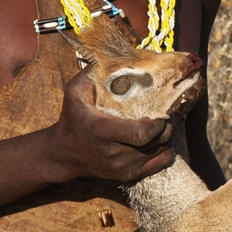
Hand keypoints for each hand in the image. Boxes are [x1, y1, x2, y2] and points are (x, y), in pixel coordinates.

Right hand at [48, 68, 174, 182]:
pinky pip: (159, 165)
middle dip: (166, 126)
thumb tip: (109, 56)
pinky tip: (161, 140)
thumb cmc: (72, 119)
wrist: (64, 154)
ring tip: (163, 124)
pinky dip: (166, 152)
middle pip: (156, 142)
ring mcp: (122, 167)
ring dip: (167, 136)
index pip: (141, 134)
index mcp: (103, 131)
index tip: (157, 112)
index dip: (156, 123)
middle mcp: (114, 153)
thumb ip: (90, 74)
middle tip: (166, 113)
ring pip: (160, 152)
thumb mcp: (74, 93)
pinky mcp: (128, 175)